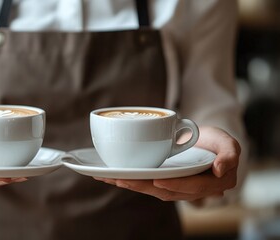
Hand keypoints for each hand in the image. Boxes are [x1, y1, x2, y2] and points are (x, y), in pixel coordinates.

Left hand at [94, 126, 240, 201]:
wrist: (206, 144)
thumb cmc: (217, 143)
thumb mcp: (228, 144)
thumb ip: (230, 154)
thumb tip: (221, 170)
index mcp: (210, 183)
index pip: (192, 186)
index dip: (175, 185)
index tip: (158, 180)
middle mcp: (191, 190)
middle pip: (165, 191)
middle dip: (142, 186)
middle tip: (123, 179)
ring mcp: (176, 188)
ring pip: (152, 189)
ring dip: (132, 184)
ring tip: (112, 177)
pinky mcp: (163, 182)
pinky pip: (146, 183)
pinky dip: (130, 180)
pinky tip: (112, 176)